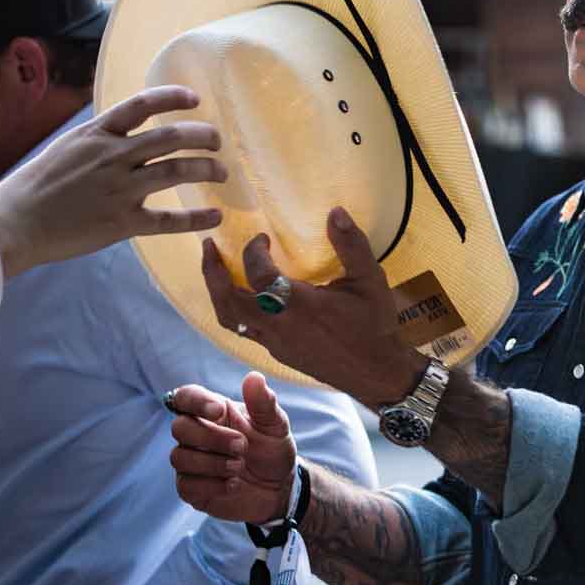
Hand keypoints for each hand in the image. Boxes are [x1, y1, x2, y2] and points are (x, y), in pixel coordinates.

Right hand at [0, 85, 226, 277]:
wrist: (16, 222)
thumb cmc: (38, 184)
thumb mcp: (69, 146)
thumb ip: (101, 137)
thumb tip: (127, 128)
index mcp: (98, 134)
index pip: (143, 105)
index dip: (172, 97)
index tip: (195, 98)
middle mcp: (113, 157)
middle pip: (171, 138)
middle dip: (202, 136)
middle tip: (217, 141)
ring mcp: (120, 189)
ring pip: (176, 171)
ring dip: (206, 169)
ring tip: (222, 172)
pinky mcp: (122, 222)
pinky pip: (168, 220)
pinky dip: (196, 219)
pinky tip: (214, 217)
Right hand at [167, 372, 296, 526]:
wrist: (278, 488)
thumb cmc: (272, 449)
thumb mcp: (275, 425)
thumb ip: (263, 403)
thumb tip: (254, 377)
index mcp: (214, 411)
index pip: (186, 396)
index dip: (195, 401)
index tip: (218, 411)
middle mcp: (197, 434)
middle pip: (180, 427)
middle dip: (211, 438)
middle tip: (242, 446)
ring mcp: (191, 462)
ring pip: (179, 457)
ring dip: (212, 463)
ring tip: (240, 466)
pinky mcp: (192, 489)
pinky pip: (185, 486)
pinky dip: (211, 485)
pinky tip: (233, 484)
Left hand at [200, 209, 424, 409]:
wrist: (376, 373)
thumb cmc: (374, 324)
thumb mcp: (369, 279)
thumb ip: (351, 244)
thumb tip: (336, 212)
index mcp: (298, 304)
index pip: (259, 273)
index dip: (253, 250)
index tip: (262, 237)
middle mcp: (279, 325)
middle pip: (228, 300)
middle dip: (213, 272)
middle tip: (208, 247)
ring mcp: (275, 343)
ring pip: (230, 320)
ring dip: (218, 293)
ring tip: (216, 272)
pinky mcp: (278, 353)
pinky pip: (245, 330)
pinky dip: (236, 310)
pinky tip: (246, 297)